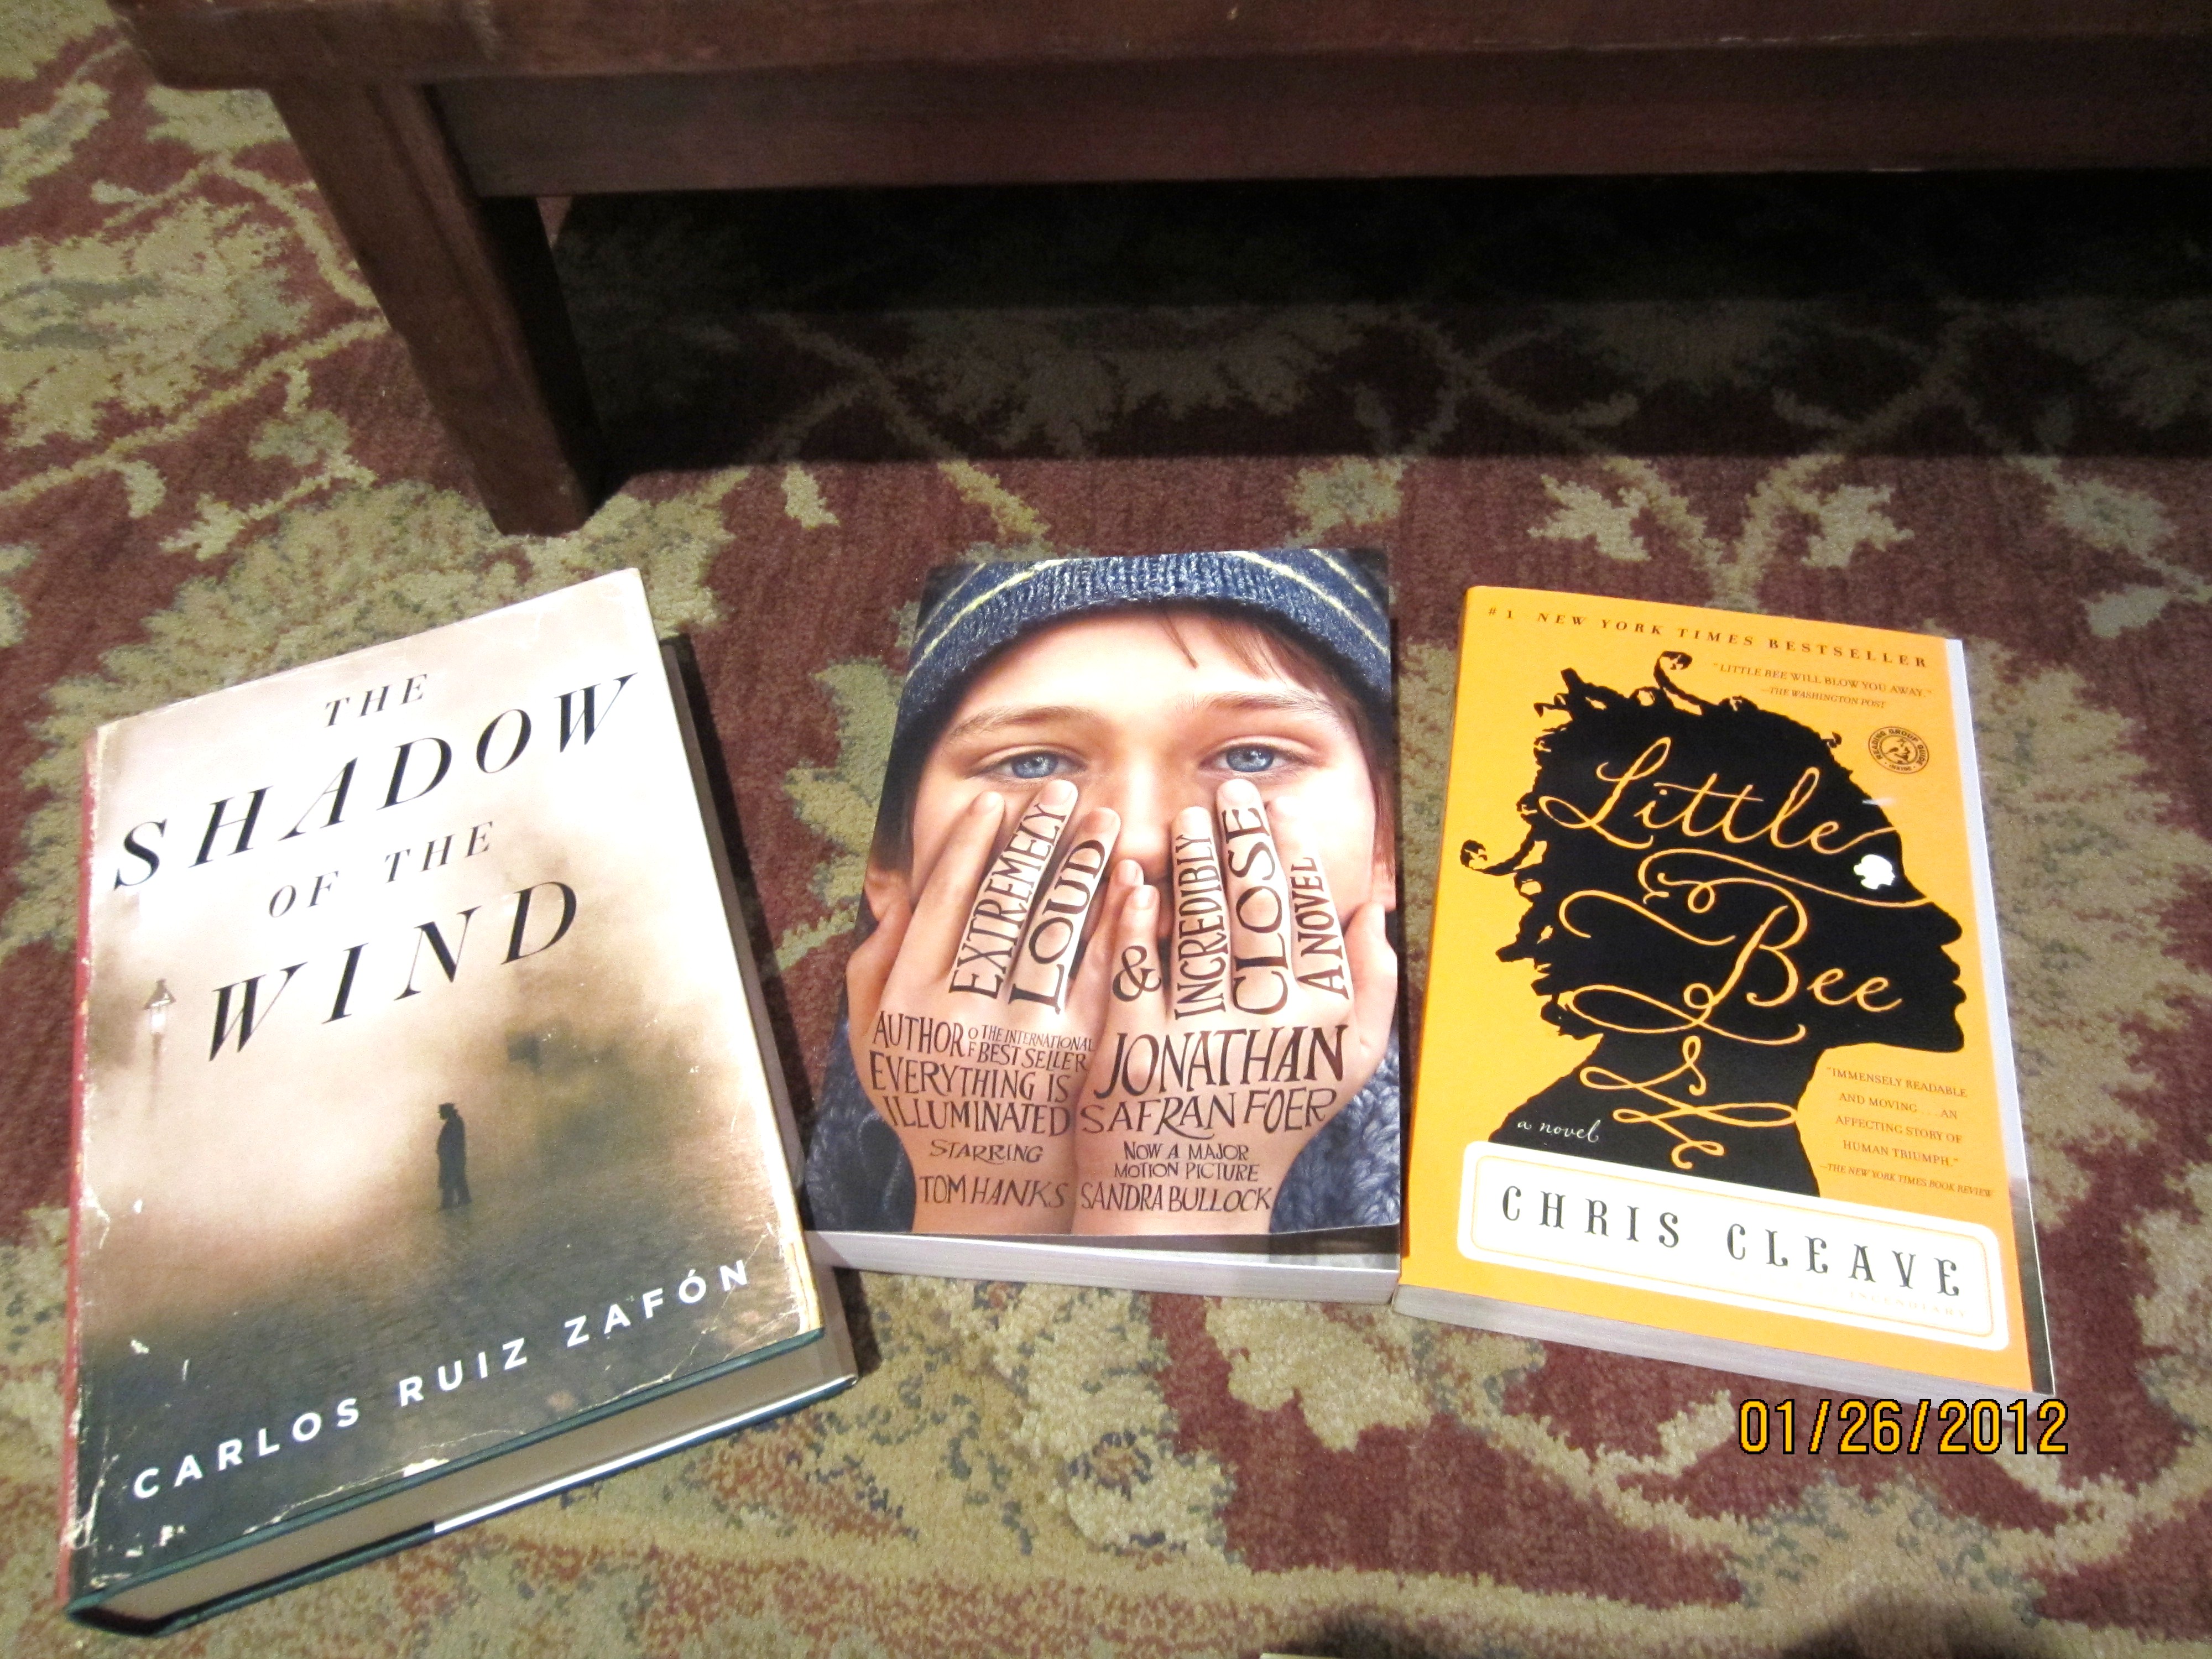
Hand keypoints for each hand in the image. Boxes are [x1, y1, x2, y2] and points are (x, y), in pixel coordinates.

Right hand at [845, 779, 1121, 1233]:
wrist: (995, 1188)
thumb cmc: (934, 1103)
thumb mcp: (876, 1040)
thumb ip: (875, 962)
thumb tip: (891, 883)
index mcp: (911, 999)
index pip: (945, 897)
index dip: (970, 842)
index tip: (996, 802)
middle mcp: (963, 1013)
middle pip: (1003, 900)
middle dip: (1034, 838)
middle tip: (1061, 793)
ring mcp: (1025, 1035)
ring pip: (1056, 927)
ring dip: (1082, 866)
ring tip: (1104, 822)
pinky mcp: (1081, 1055)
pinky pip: (1106, 972)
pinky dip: (1121, 922)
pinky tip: (1135, 885)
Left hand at [1073, 778, 1397, 1234]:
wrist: (1189, 1201)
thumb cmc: (1264, 1121)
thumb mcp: (1344, 1068)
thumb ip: (1374, 989)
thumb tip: (1376, 905)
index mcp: (1325, 1024)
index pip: (1317, 918)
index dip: (1299, 859)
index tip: (1281, 817)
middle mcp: (1270, 1026)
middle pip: (1260, 907)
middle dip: (1246, 839)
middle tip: (1230, 796)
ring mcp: (1201, 1035)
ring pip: (1201, 923)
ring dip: (1195, 862)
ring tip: (1187, 823)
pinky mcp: (1136, 1049)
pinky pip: (1137, 962)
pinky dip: (1137, 914)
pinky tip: (1136, 877)